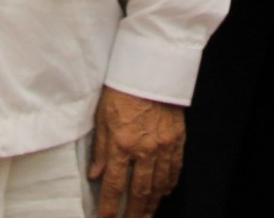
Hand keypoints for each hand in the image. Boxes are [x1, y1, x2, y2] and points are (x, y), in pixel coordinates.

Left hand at [88, 86, 184, 217]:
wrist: (150, 69)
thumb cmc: (122, 90)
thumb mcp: (102, 118)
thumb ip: (100, 150)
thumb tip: (95, 175)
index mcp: (122, 144)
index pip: (114, 185)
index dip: (110, 207)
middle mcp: (144, 150)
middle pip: (140, 191)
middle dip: (134, 213)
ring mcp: (164, 146)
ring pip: (159, 184)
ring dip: (153, 203)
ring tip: (147, 215)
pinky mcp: (177, 139)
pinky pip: (175, 168)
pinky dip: (169, 183)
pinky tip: (165, 192)